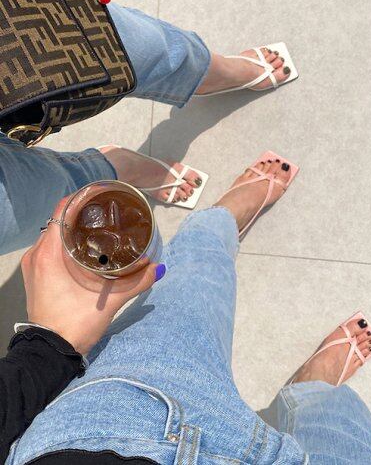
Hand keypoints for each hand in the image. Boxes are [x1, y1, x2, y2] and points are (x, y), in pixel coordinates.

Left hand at [21, 198, 162, 354]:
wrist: (50, 353)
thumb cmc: (73, 325)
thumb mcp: (109, 302)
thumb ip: (136, 283)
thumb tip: (158, 268)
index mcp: (50, 254)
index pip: (62, 211)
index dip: (81, 198)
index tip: (100, 195)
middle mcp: (37, 255)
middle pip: (58, 220)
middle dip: (81, 212)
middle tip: (105, 211)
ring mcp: (34, 265)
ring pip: (53, 234)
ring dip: (73, 227)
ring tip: (98, 225)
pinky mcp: (36, 275)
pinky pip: (49, 247)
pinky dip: (65, 241)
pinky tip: (85, 246)